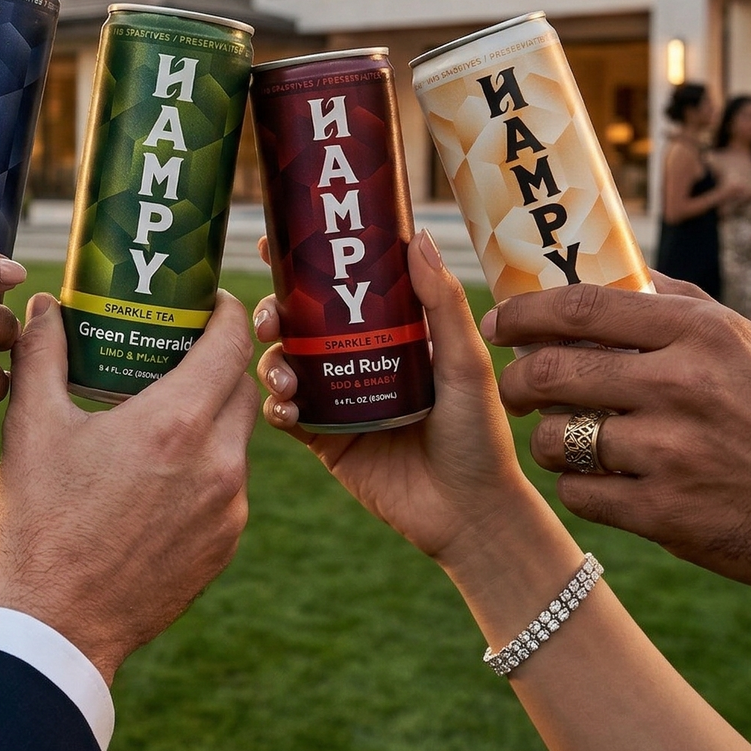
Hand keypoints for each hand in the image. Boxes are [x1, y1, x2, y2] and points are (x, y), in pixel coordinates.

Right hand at [0, 289, 256, 682]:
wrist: (56, 625)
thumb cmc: (40, 522)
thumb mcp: (32, 428)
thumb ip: (41, 353)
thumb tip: (42, 303)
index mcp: (175, 424)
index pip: (231, 342)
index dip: (226, 311)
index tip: (207, 300)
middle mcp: (218, 463)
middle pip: (241, 387)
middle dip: (218, 362)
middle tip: (178, 350)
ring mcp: (230, 509)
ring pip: (236, 439)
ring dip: (210, 419)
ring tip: (163, 415)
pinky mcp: (226, 544)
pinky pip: (228, 487)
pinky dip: (205, 469)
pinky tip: (161, 475)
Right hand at [254, 230, 542, 572]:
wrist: (468, 512)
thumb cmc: (479, 435)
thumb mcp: (466, 362)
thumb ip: (442, 303)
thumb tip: (419, 238)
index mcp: (390, 333)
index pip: (341, 285)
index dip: (304, 263)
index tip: (273, 243)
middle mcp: (358, 359)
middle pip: (300, 321)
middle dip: (274, 312)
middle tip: (271, 317)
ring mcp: (337, 399)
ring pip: (284, 364)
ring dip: (272, 362)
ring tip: (285, 377)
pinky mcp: (324, 439)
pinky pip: (285, 414)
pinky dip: (276, 407)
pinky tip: (287, 409)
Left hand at [485, 277, 750, 608]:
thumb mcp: (750, 342)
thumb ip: (682, 305)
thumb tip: (622, 273)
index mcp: (699, 333)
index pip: (580, 307)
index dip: (524, 313)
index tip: (500, 321)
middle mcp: (680, 385)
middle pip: (552, 370)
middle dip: (517, 380)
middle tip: (514, 386)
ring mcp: (670, 452)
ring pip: (558, 437)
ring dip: (547, 438)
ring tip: (561, 437)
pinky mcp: (666, 514)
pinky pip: (581, 493)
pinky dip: (577, 486)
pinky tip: (594, 480)